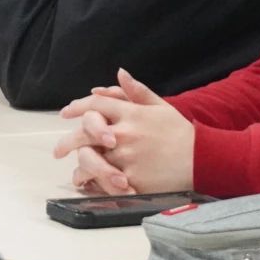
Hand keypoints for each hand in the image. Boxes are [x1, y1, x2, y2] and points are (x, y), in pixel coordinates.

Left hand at [53, 69, 194, 194]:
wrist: (201, 159)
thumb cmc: (180, 133)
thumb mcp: (161, 106)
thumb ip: (137, 91)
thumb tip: (119, 73)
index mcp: (131, 114)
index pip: (96, 105)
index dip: (78, 108)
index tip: (66, 113)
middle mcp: (124, 134)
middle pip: (86, 133)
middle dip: (68, 141)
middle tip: (58, 150)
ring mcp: (126, 157)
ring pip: (90, 160)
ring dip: (79, 166)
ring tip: (76, 173)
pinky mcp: (131, 179)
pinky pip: (104, 182)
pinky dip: (95, 185)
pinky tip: (91, 186)